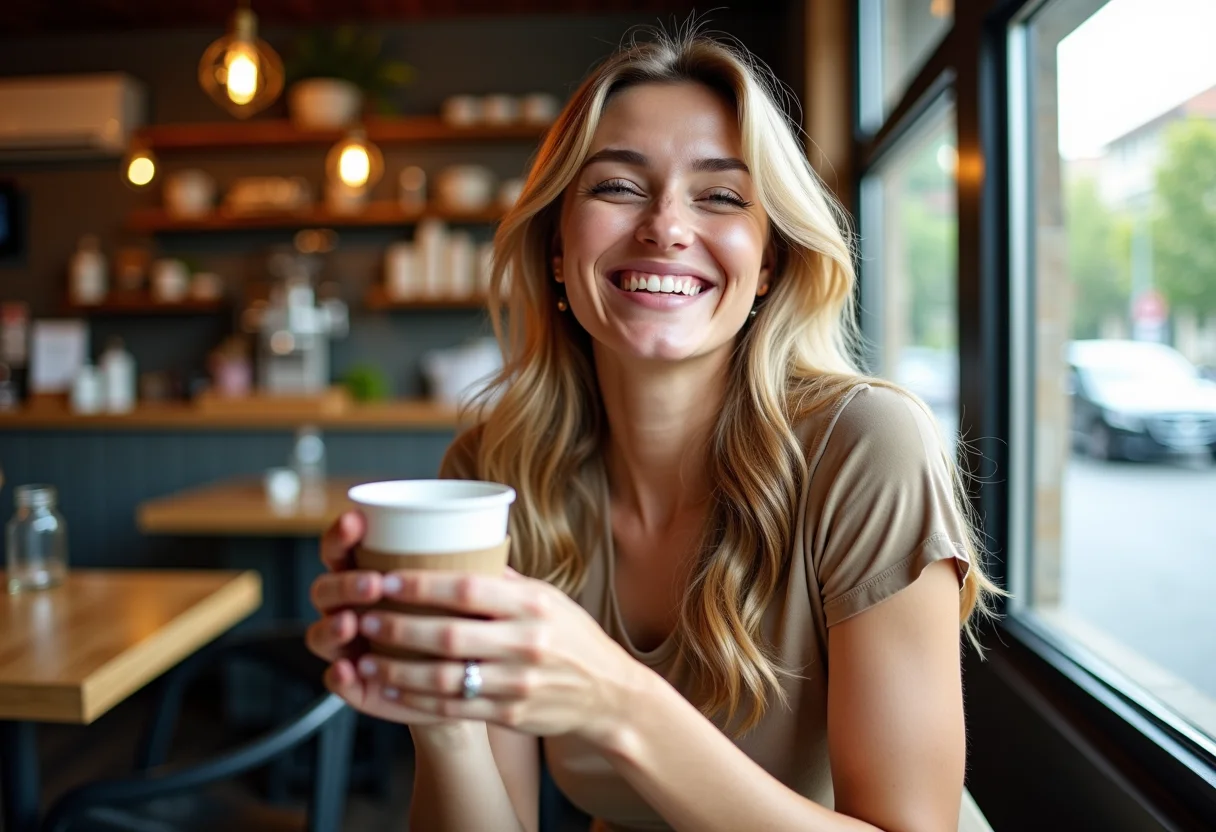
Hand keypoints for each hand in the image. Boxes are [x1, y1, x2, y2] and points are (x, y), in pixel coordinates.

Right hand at [304, 511, 458, 727]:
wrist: (471, 680)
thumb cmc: (467, 622)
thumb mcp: (467, 590)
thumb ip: (462, 566)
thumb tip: (485, 531)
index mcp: (368, 576)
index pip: (342, 550)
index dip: (341, 535)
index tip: (355, 521)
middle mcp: (350, 609)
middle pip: (325, 590)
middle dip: (344, 584)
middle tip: (373, 583)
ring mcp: (350, 647)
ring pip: (320, 634)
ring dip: (331, 626)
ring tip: (351, 622)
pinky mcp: (358, 684)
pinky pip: (335, 681)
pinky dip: (338, 676)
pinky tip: (348, 668)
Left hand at [353, 567, 647, 747]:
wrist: (608, 694)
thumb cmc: (572, 636)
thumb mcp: (548, 598)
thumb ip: (504, 580)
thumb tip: (459, 546)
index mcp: (533, 606)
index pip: (469, 590)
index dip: (422, 586)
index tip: (387, 580)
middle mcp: (526, 643)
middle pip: (449, 636)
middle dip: (399, 628)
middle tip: (365, 619)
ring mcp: (518, 683)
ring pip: (445, 678)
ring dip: (398, 669)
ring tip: (365, 658)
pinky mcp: (511, 714)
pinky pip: (454, 708)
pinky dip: (416, 699)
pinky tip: (390, 688)